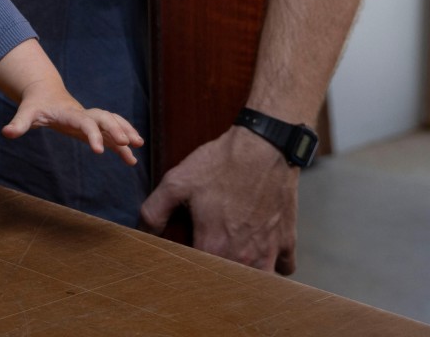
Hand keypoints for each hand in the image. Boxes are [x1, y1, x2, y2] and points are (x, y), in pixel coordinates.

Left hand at [2, 86, 142, 164]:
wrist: (45, 93)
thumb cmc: (36, 105)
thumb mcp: (26, 113)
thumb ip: (18, 123)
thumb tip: (6, 133)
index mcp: (70, 113)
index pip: (85, 122)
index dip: (93, 134)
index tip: (99, 151)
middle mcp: (84, 114)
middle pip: (105, 119)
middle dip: (117, 129)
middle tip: (128, 144)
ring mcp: (90, 119)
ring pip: (113, 122)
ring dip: (126, 132)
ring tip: (138, 147)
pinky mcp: (93, 126)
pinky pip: (112, 132)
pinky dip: (123, 141)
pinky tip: (132, 156)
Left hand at [138, 126, 299, 273]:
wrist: (265, 145)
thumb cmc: (221, 163)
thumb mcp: (177, 181)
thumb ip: (154, 211)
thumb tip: (141, 234)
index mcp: (214, 247)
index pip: (198, 278)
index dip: (188, 275)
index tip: (183, 267)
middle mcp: (244, 257)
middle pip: (229, 284)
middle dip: (217, 281)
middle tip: (208, 266)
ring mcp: (269, 250)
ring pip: (259, 283)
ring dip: (247, 278)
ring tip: (235, 266)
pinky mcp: (287, 240)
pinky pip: (283, 267)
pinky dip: (274, 264)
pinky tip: (262, 251)